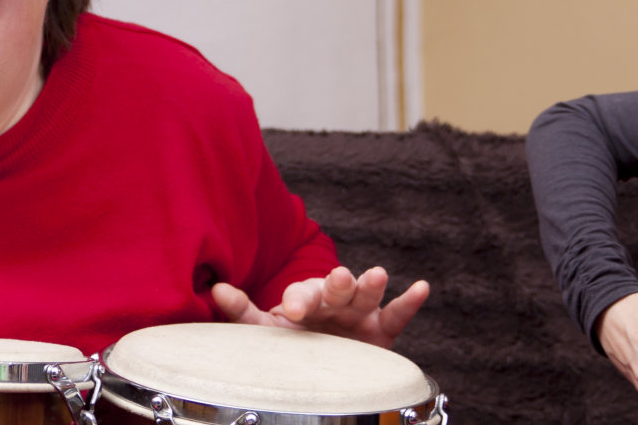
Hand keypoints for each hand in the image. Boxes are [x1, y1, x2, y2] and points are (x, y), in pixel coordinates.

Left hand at [212, 266, 428, 348]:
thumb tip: (215, 289)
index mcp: (305, 299)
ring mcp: (359, 314)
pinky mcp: (381, 331)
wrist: (318, 364)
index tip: (293, 309)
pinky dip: (410, 302)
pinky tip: (421, 288)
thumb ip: (242, 312)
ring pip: (366, 296)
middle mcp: (333, 302)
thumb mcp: (264, 329)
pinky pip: (397, 316)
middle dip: (337, 284)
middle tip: (339, 279)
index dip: (299, 299)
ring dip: (371, 284)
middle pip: (337, 288)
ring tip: (377, 274)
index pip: (302, 293)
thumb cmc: (289, 342)